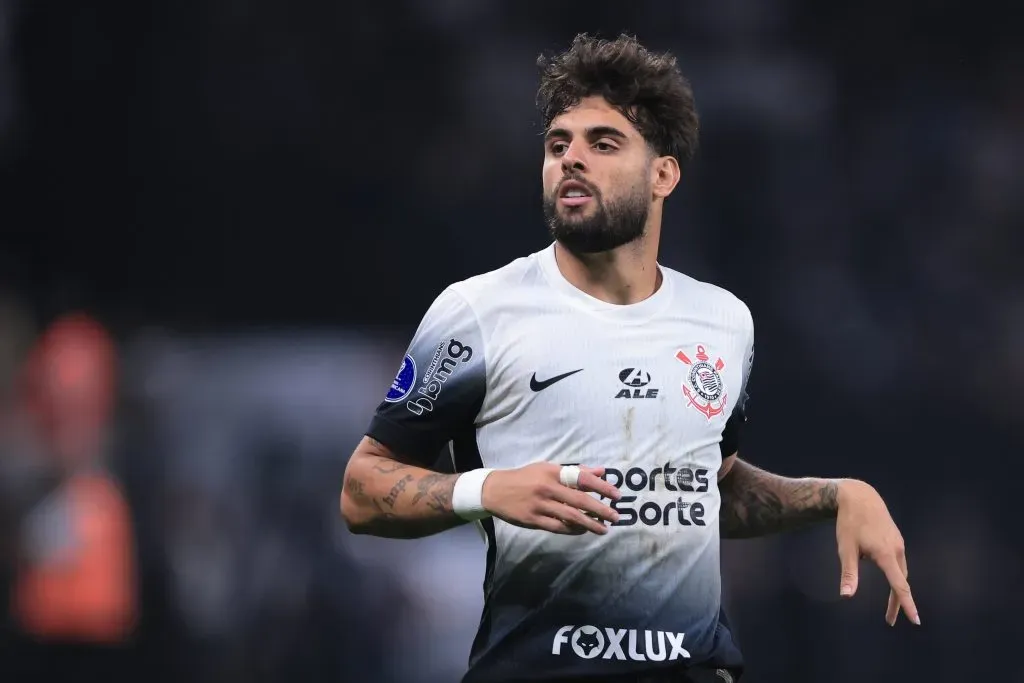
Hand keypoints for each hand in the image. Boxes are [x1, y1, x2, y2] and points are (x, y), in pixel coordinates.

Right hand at [482, 463, 621, 534]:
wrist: (495, 490)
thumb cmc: (525, 477)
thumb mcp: (547, 468)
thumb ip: (575, 471)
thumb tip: (601, 472)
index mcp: (552, 472)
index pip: (582, 478)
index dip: (601, 487)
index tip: (616, 495)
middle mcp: (547, 488)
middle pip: (579, 500)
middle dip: (600, 509)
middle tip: (616, 516)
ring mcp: (540, 505)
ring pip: (570, 517)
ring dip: (590, 523)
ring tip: (604, 529)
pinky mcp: (533, 520)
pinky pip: (558, 527)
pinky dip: (573, 530)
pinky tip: (583, 530)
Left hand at [835, 479, 919, 625]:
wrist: (859, 496)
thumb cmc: (849, 523)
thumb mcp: (845, 549)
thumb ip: (849, 573)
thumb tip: (846, 596)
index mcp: (886, 554)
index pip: (899, 586)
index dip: (907, 605)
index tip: (916, 621)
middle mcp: (897, 550)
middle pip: (901, 582)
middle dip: (897, 602)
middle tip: (890, 620)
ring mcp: (898, 543)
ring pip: (899, 571)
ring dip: (895, 587)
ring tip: (888, 602)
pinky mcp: (896, 538)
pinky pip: (895, 560)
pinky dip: (892, 571)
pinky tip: (877, 564)